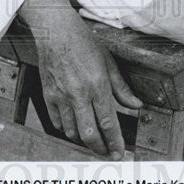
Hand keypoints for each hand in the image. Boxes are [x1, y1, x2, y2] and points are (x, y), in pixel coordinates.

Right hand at [18, 0, 142, 157]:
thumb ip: (121, 87)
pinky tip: (75, 127)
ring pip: (72, 131)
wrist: (55, 31)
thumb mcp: (108, 61)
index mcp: (97, 84)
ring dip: (83, 141)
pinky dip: (67, 129)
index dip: (115, 141)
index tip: (119, 152)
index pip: (108, 122)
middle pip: (89, 134)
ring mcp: (61, 96)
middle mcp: (78, 93)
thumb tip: (136, 104)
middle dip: (100, 148)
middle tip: (107, 153)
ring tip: (93, 142)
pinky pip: (57, 122)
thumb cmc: (83, 42)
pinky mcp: (48, 95)